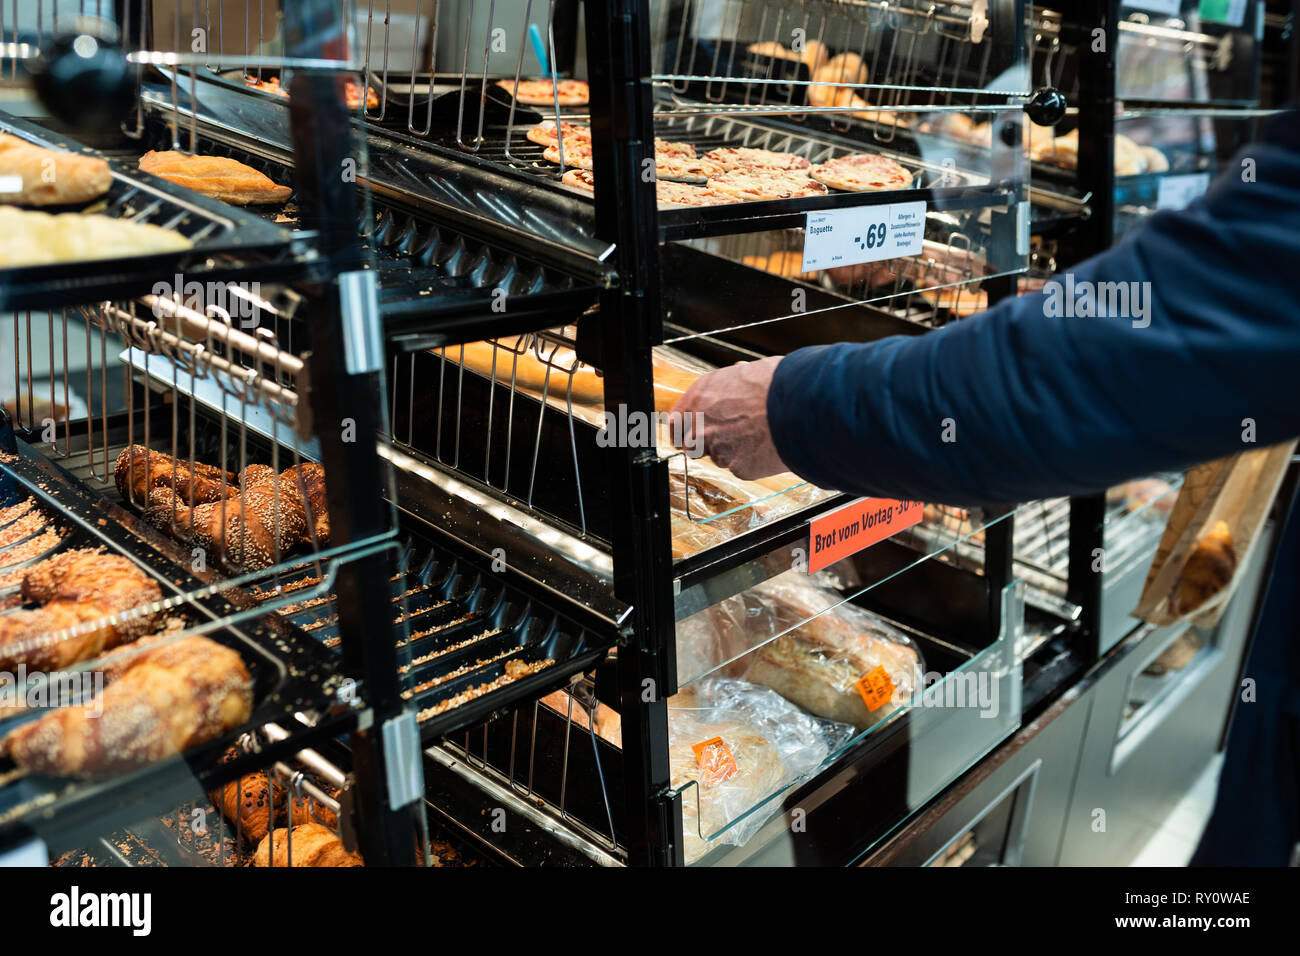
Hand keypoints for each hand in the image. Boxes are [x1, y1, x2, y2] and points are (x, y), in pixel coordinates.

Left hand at [670, 355, 789, 479]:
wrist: (800, 406)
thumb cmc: (778, 384)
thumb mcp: (748, 372)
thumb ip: (733, 381)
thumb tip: (738, 373)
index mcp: (700, 396)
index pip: (674, 420)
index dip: (683, 426)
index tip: (689, 429)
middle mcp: (702, 424)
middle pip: (689, 445)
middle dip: (704, 444)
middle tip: (726, 437)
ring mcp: (718, 449)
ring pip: (717, 457)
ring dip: (732, 451)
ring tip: (757, 436)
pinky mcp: (737, 468)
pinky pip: (740, 467)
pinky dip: (751, 461)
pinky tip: (766, 447)